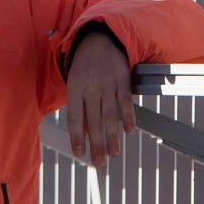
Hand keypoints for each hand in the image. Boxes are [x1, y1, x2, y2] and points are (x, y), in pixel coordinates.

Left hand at [65, 31, 135, 166]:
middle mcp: (90, 87)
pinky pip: (125, 101)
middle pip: (93, 120)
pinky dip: (128, 117)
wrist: (99, 41)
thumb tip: (83, 135)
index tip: (79, 155)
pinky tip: (129, 131)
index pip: (74, 118)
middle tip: (99, 163)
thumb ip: (79, 108)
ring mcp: (107, 84)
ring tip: (113, 154)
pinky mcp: (122, 80)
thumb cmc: (84, 69)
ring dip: (112, 136)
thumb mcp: (75, 85)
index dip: (76, 137)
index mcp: (74, 89)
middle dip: (96, 144)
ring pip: (109, 114)